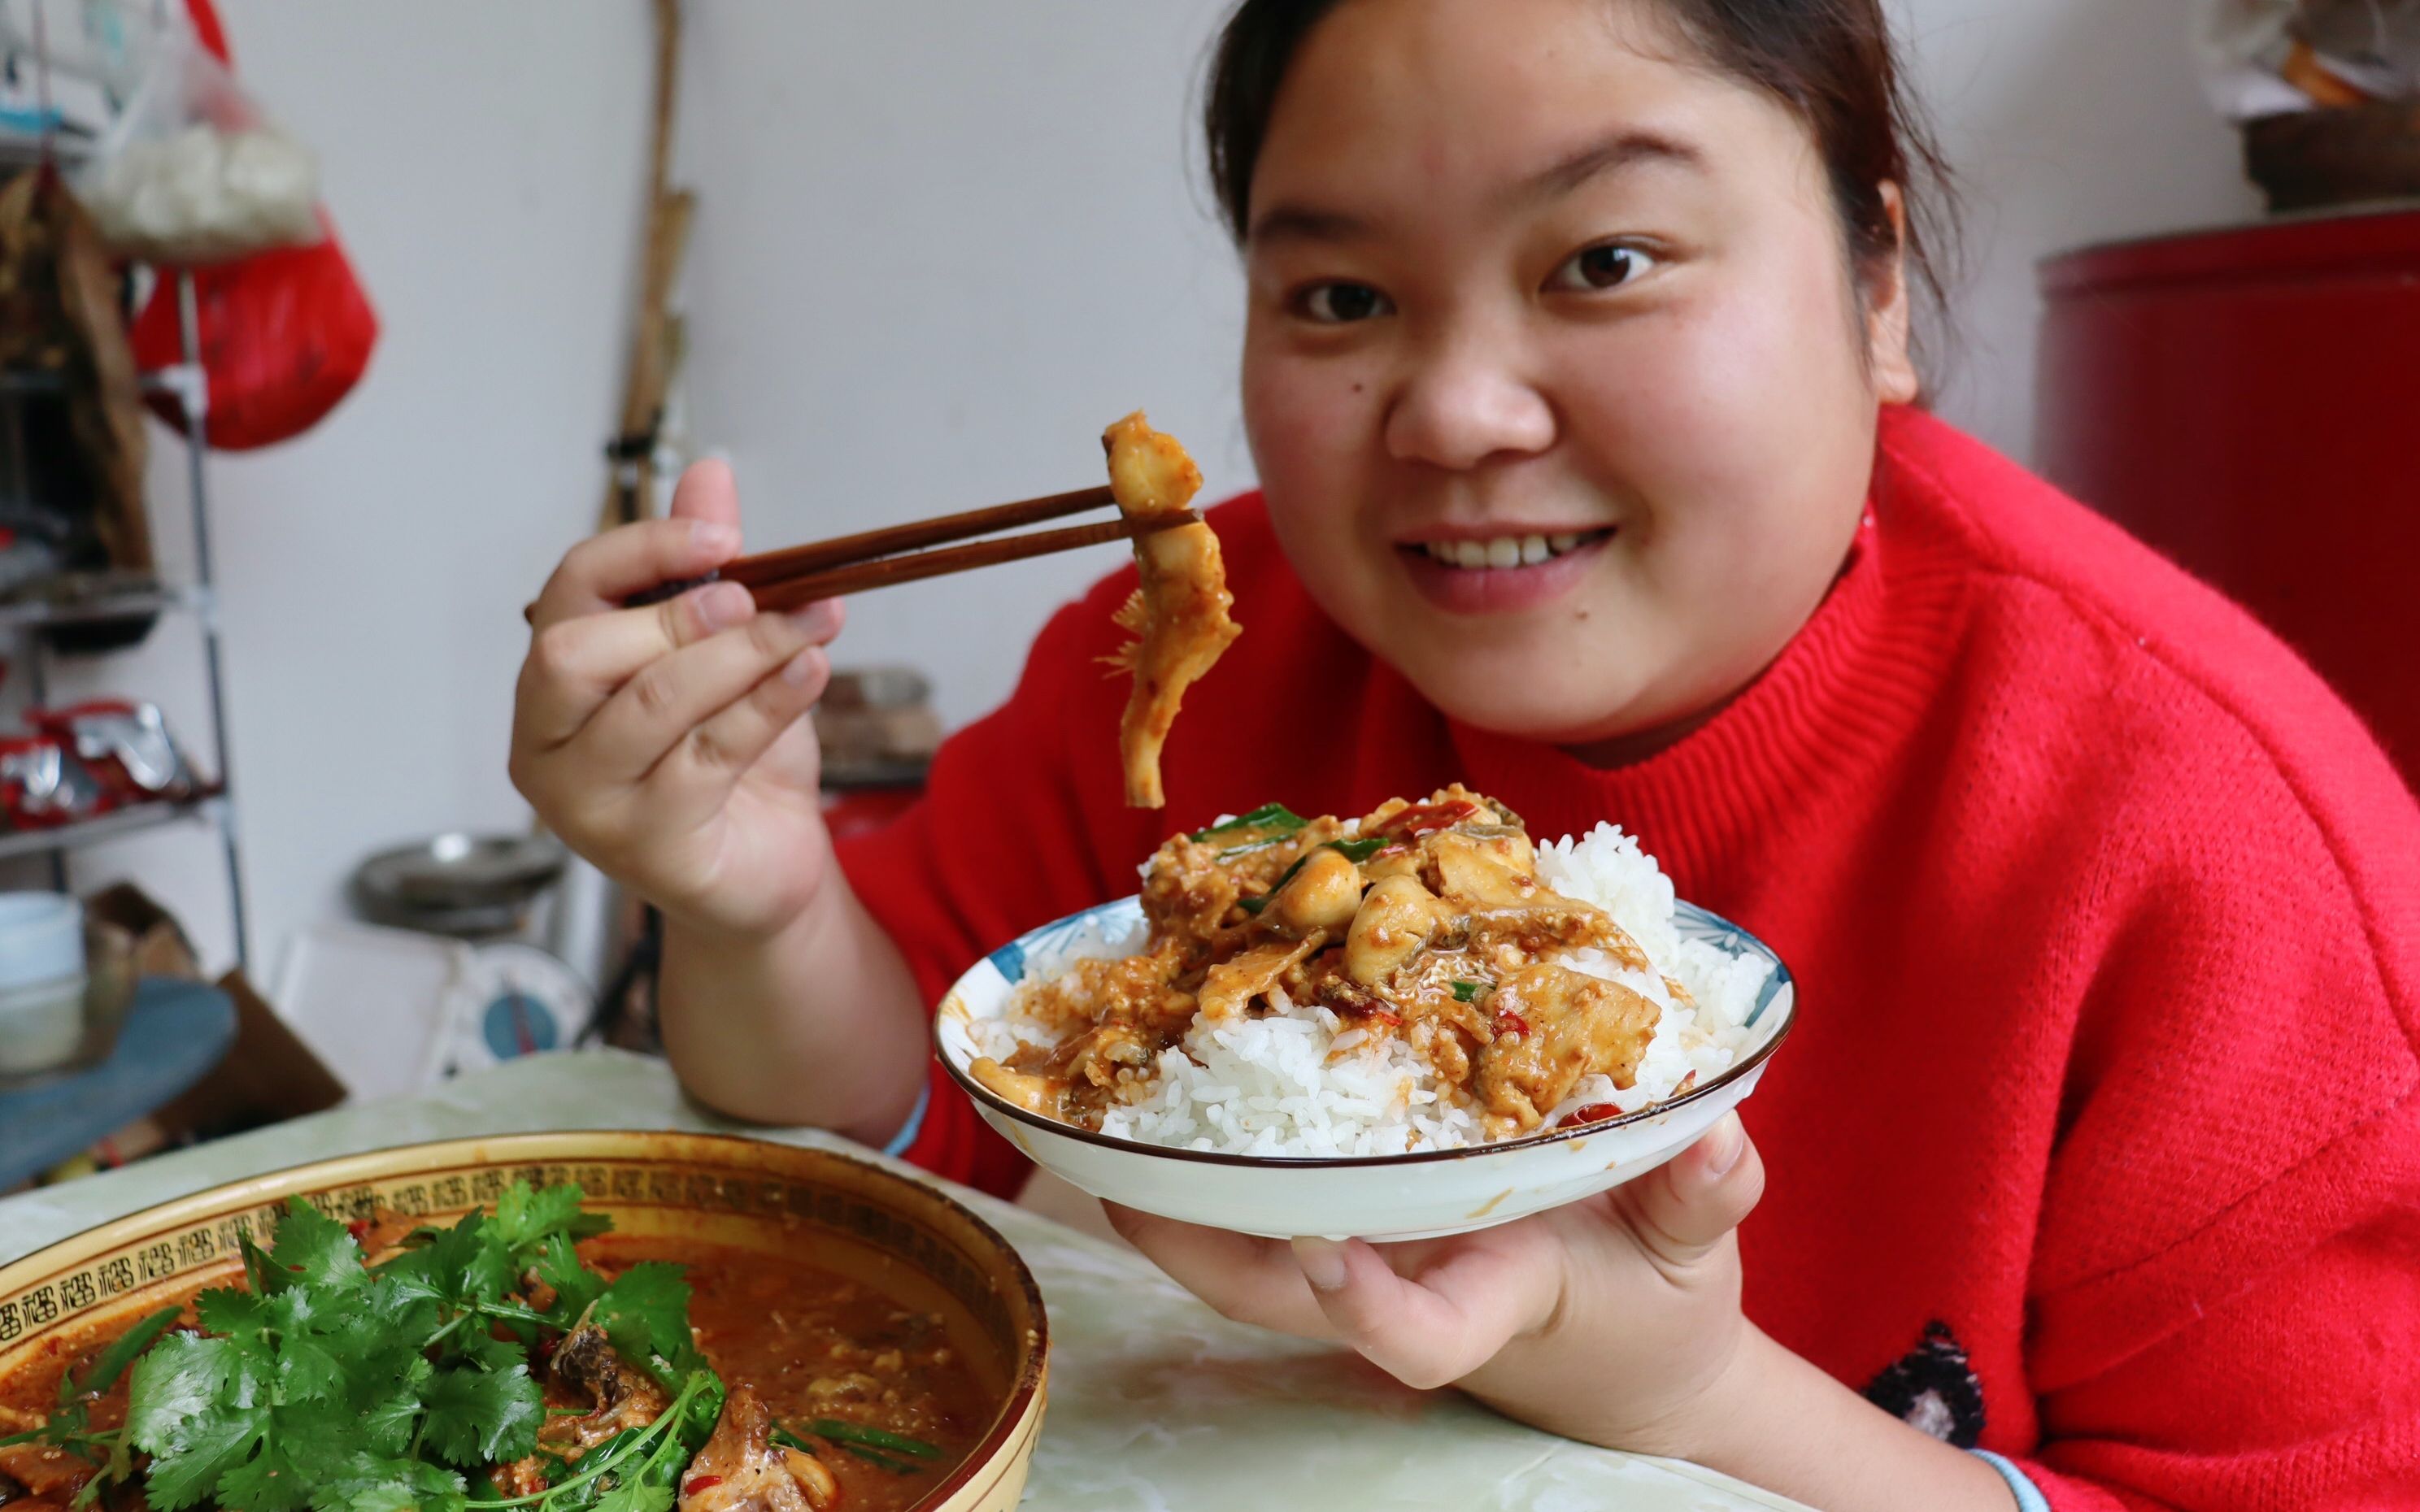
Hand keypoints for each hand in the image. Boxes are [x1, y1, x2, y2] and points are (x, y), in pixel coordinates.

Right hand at [510, 460, 845, 940]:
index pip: (567, 592)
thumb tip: (709, 473)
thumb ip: (702, 571)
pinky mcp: (645, 845)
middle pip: (578, 651)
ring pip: (651, 703)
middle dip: (675, 615)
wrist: (764, 869)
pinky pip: (708, 756)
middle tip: (755, 597)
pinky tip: (811, 671)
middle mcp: (546, 743)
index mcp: (550, 683)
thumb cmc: (728, 761)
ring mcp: (585, 803)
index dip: (641, 551)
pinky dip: (768, 703)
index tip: (723, 538)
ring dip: (741, 655)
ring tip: (810, 628)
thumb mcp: (720, 653)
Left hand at [1107, 1113, 1765, 1453]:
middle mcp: (1408, 1271)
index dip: (1366, 1307)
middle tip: (1118, 1168)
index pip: (1418, 1331)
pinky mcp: (1362, 1208)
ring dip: (1175, 1188)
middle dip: (1196, 1239)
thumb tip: (1713, 1132)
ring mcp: (1375, 1246)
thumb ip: (1703, 1195)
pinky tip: (1165, 1069)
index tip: (1326, 1259)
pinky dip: (1217, 1144)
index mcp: (1493, 1290)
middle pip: (1277, 1289)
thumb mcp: (1699, 1255)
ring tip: (1097, 1108)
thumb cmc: (1654, 1301)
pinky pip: (1271, 1188)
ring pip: (1248, 1244)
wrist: (1628, 1348)